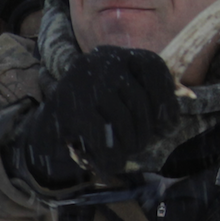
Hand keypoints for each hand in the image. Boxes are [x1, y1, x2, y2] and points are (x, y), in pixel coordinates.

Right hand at [12, 47, 178, 188]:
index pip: (153, 66)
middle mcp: (99, 61)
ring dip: (129, 143)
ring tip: (125, 154)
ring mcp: (84, 83)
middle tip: (140, 146)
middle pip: (139, 98)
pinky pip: (103, 136)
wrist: (42, 134)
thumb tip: (177, 113)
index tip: (168, 124)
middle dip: (145, 129)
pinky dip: (111, 156)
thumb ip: (141, 98)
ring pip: (123, 119)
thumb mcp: (115, 99)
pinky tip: (111, 165)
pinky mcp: (71, 109)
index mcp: (113, 55)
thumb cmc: (87, 118)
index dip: (166, 98)